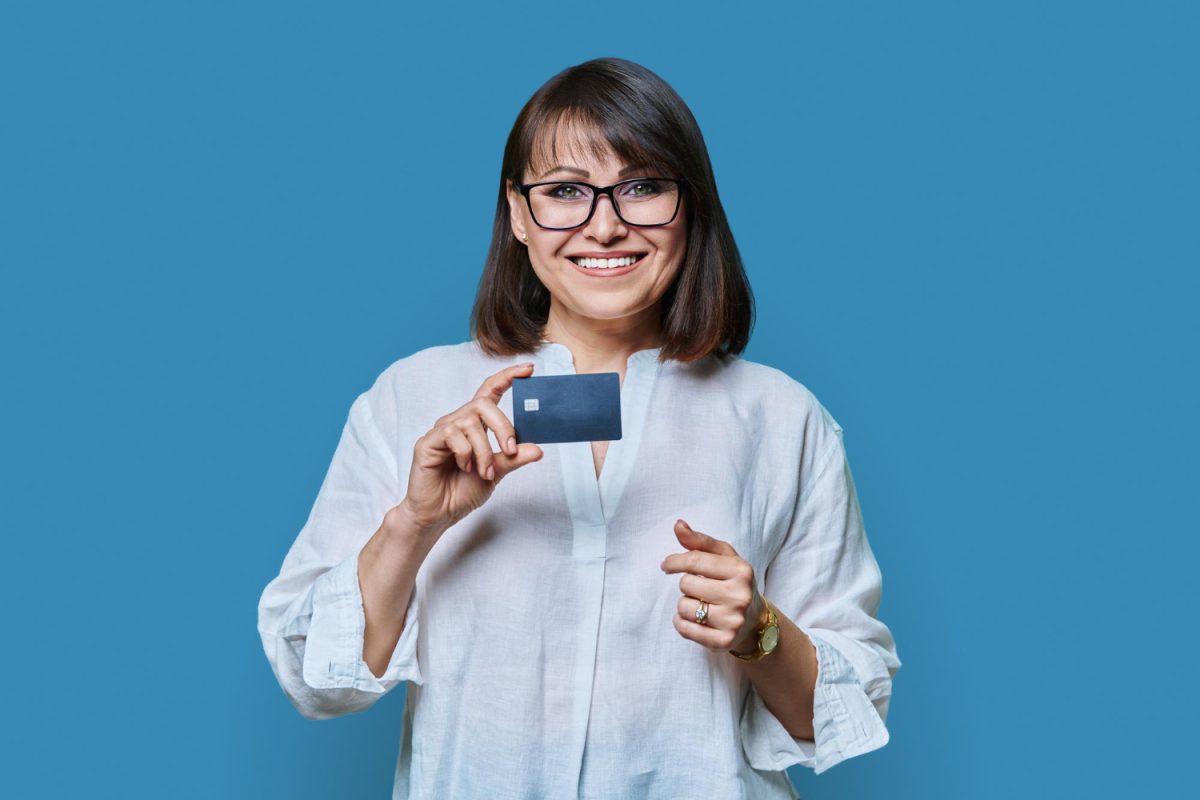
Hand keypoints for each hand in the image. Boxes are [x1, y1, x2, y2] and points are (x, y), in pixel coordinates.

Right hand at [401, 363, 544, 533]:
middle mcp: (457, 422)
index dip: (507, 377)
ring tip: (485, 472)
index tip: (529, 369)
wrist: (439, 515)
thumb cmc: (462, 491)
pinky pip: (452, 435)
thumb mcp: (496, 474)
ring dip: (484, 450)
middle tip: (509, 450)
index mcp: (474, 426)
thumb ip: (513, 459)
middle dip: (502, 426)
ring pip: (470, 422)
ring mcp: (441, 431)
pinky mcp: (428, 442)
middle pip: (483, 404)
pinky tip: (465, 468)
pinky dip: (466, 454)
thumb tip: (538, 449)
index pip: (490, 392)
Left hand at [660, 519, 765, 653]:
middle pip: (686, 584)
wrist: (754, 619)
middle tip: (702, 589)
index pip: (694, 561)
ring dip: (685, 605)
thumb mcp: (723, 557)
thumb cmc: (733, 581)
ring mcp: (732, 620)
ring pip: (683, 607)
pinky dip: (682, 623)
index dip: (674, 561)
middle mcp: (739, 595)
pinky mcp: (723, 641)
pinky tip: (695, 620)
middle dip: (688, 585)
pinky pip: (684, 629)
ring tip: (702, 605)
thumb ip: (699, 541)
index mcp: (741, 570)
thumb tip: (678, 524)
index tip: (666, 565)